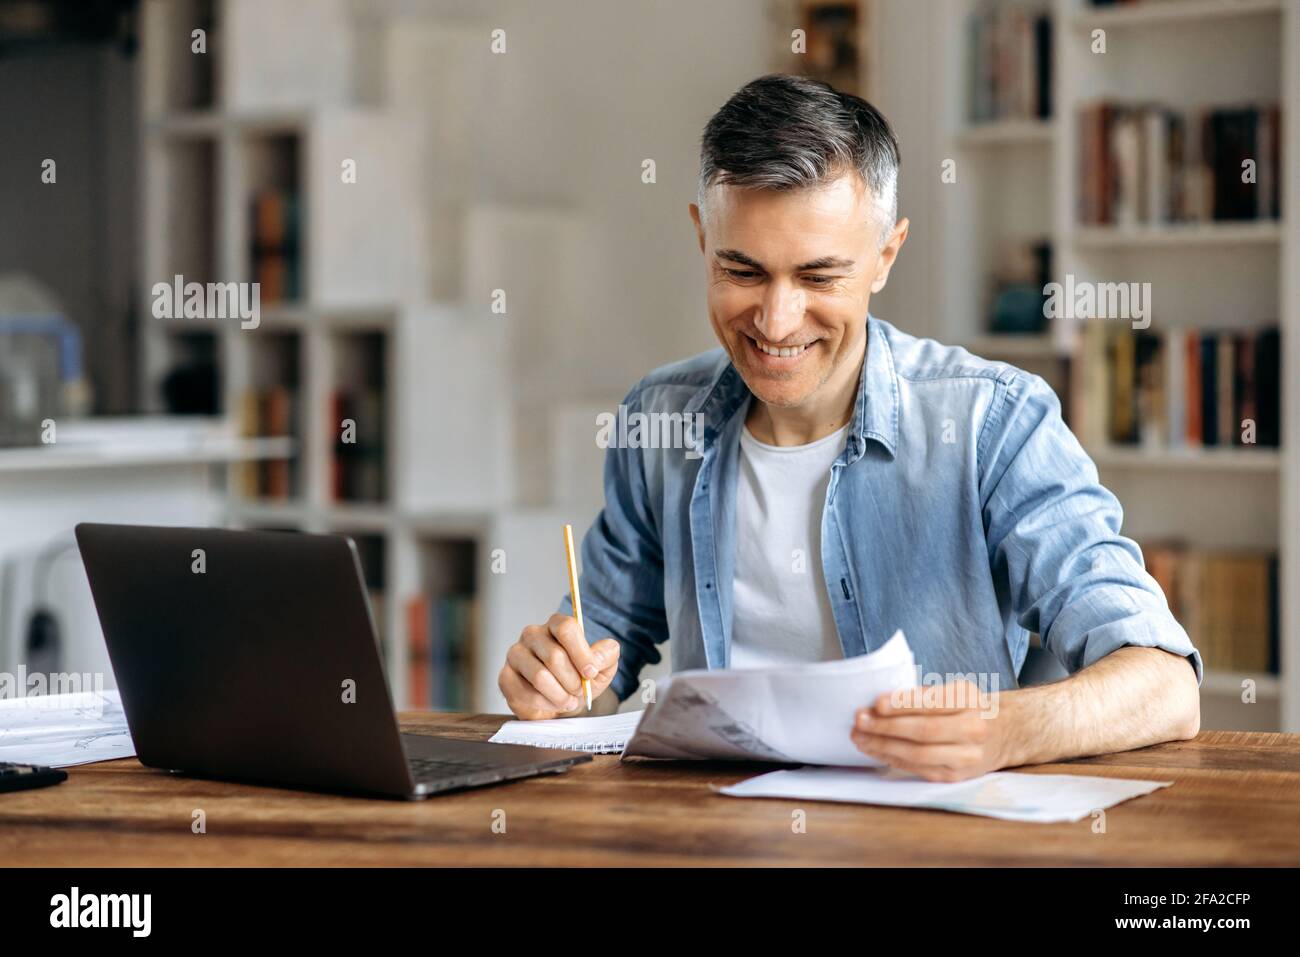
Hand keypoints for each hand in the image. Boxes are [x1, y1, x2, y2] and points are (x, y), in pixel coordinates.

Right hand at [499, 613, 620, 719]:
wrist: (559, 701)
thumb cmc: (578, 679)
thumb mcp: (601, 668)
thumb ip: (606, 656)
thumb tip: (602, 653)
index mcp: (556, 625)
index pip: (566, 628)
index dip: (581, 653)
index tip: (591, 673)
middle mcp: (532, 634)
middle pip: (554, 655)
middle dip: (572, 680)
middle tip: (579, 692)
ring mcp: (516, 654)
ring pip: (539, 676)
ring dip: (559, 695)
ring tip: (568, 700)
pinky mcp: (505, 676)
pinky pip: (525, 693)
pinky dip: (544, 704)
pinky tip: (552, 704)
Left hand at [850, 680, 1008, 781]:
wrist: (1005, 733)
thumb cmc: (970, 707)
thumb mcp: (956, 690)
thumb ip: (924, 695)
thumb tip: (881, 703)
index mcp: (970, 701)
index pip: (933, 703)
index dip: (903, 704)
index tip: (876, 703)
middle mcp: (973, 730)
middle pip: (923, 731)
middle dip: (886, 727)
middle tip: (860, 720)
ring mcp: (966, 757)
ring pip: (919, 755)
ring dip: (884, 746)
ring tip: (861, 737)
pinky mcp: (956, 776)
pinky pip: (919, 769)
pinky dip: (893, 759)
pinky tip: (876, 750)